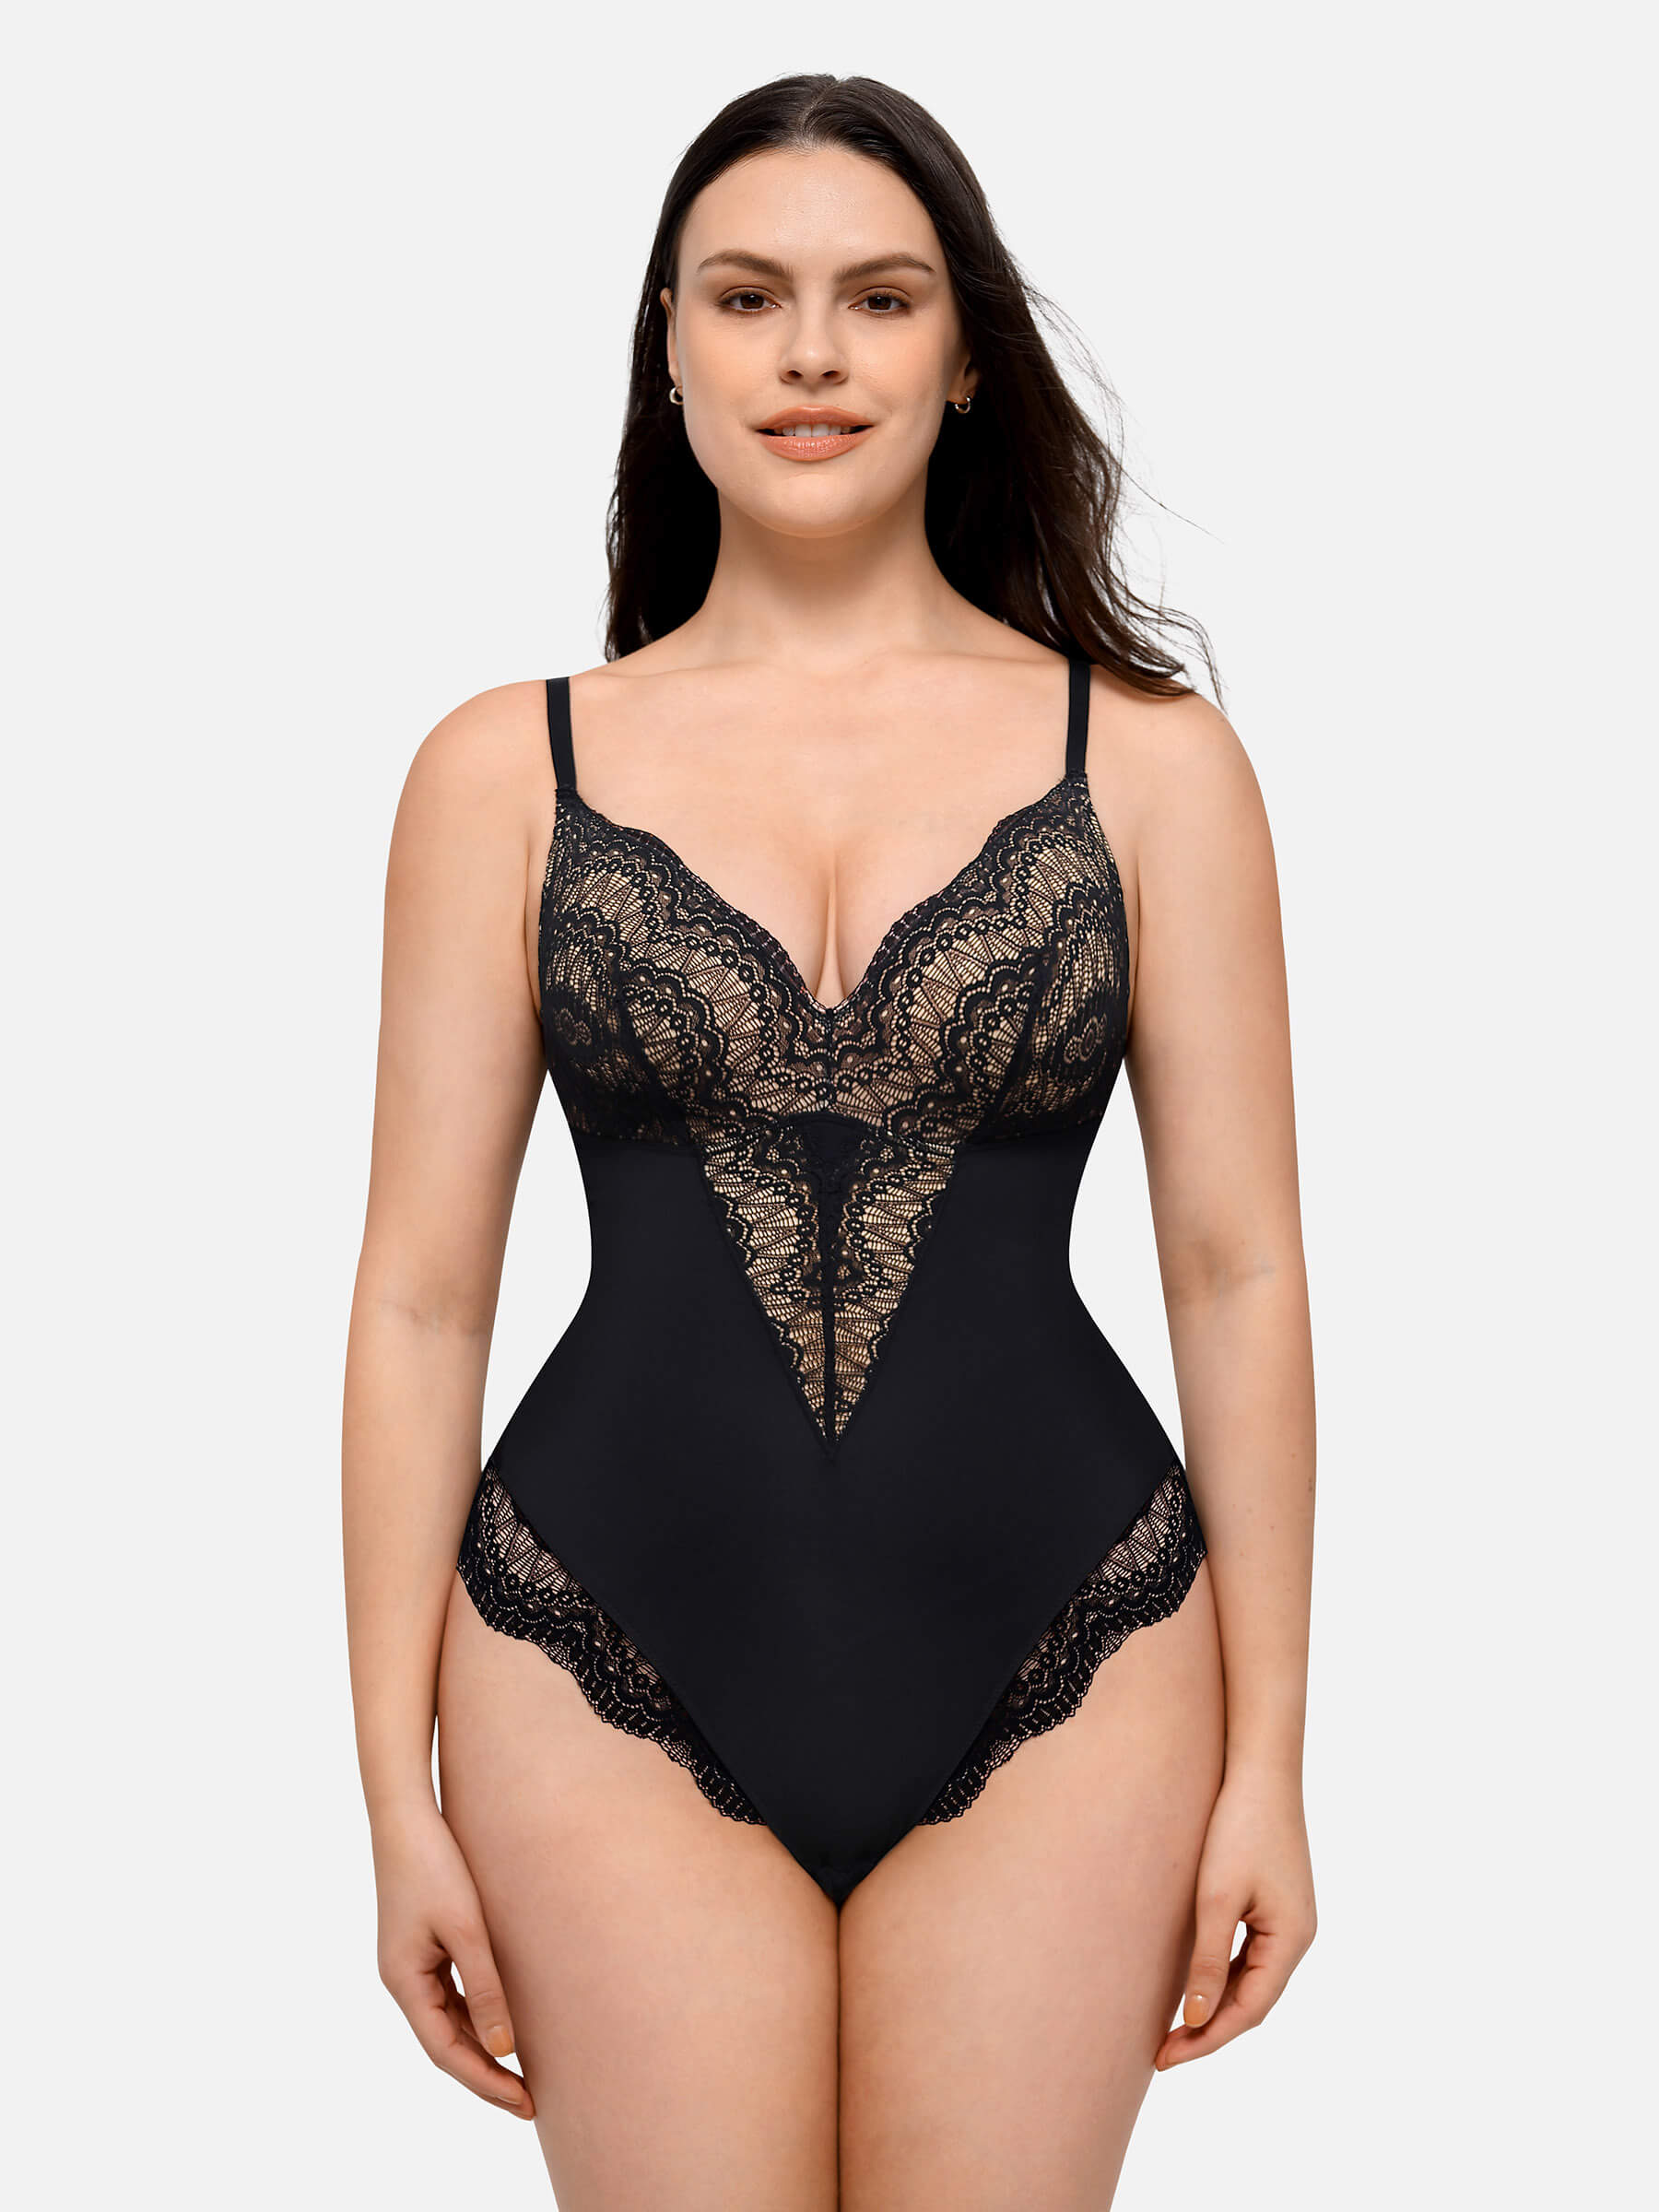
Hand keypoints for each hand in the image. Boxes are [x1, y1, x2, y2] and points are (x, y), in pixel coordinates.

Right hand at [372, 1800, 535, 2119]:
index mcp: (404, 1982)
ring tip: (521, 2075)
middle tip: (529, 2103)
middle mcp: (402, 1980)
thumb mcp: (465, 1929)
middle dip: (486, 2075)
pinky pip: (449, 1995)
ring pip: (447, 2021)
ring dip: (481, 2048)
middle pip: (446, 2043)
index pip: (446, 2052)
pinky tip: (501, 2024)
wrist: (406, 1815)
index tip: (524, 2104)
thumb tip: (504, 2048)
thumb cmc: (434, 1866)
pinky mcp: (422, 1945)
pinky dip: (474, 2016)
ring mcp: (410, 1963)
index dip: (485, 2082)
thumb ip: (484, 1988)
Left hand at [1155, 1762, 1315, 2068]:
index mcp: (1290, 1940)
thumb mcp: (1217, 1897)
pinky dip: (1224, 1974)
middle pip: (1253, 2001)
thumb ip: (1208, 1961)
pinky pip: (1250, 1953)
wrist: (1259, 1768)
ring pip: (1252, 1979)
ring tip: (1173, 2026)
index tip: (1166, 2058)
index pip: (1249, 2011)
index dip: (1208, 2039)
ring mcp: (1289, 1919)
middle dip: (1210, 2028)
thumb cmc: (1238, 1827)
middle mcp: (1297, 1936)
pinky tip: (1196, 1981)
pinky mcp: (1275, 1901)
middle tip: (1162, 2052)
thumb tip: (1197, 2018)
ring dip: (1216, 2004)